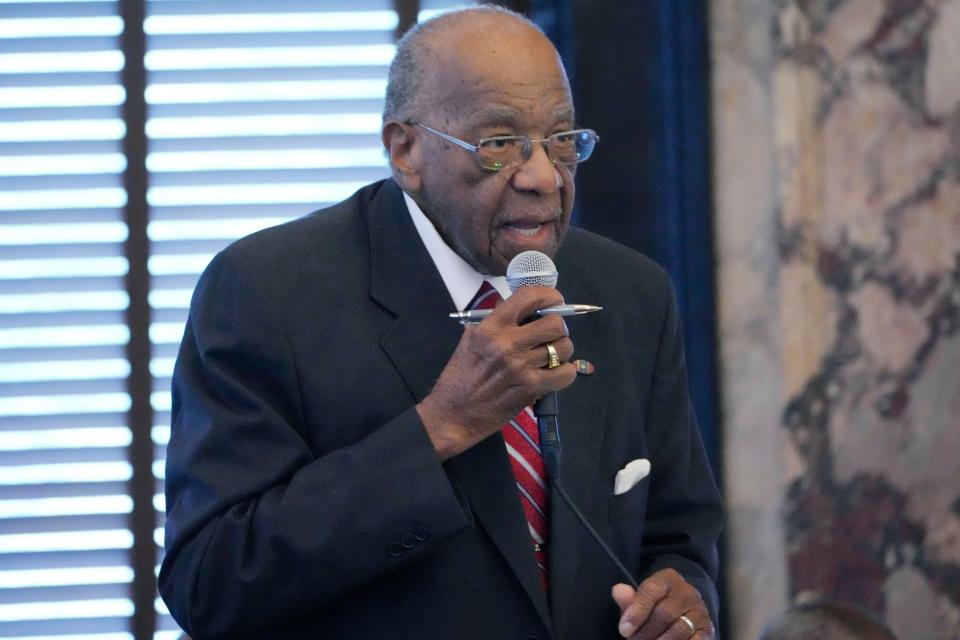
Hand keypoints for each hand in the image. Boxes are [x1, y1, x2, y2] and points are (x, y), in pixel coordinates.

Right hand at [417, 286, 576, 458]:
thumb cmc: (460, 376)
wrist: (453, 414)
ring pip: (563, 347)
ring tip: (550, 356)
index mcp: (491, 327)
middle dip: (558, 327)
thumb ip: (496, 321)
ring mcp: (521, 367)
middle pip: (554, 323)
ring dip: (561, 350)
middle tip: (550, 335)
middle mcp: (507, 344)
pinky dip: (565, 372)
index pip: (529, 297)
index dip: (549, 296)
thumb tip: (524, 309)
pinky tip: (554, 373)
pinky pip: (565, 373)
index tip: (553, 302)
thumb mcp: (470, 338)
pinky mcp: (531, 389)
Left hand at [611, 569, 714, 638]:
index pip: (651, 592)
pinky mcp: (708, 630)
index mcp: (668, 578)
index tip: (624, 630)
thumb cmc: (655, 604)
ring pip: (678, 631)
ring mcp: (700, 611)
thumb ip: (629, 598)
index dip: (636, 612)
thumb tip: (618, 591)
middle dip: (645, 632)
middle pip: (664, 614)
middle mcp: (687, 592)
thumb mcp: (640, 598)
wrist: (683, 608)